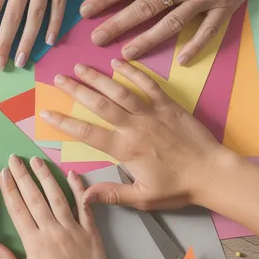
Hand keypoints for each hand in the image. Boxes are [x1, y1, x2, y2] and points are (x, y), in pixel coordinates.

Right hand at [0, 155, 124, 258]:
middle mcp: (53, 231)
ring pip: (57, 196)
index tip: (3, 173)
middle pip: (35, 197)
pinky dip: (78, 188)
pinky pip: (84, 205)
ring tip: (37, 160)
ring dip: (46, 176)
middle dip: (23, 176)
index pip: (18, 210)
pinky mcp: (91, 232)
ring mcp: (73, 229)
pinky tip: (72, 174)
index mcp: (34, 244)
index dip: (9, 189)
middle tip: (15, 158)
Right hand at [40, 59, 240, 210]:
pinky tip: (117, 62)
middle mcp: (134, 126)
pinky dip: (132, 71)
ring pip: (119, 89)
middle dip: (76, 90)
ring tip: (80, 67)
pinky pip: (147, 83)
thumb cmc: (178, 188)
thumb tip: (82, 195)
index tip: (46, 113)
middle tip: (58, 78)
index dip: (64, 122)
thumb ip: (111, 194)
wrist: (212, 173)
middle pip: (99, 104)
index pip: (87, 133)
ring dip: (98, 77)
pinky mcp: (168, 105)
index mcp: (125, 149)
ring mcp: (152, 113)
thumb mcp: (142, 197)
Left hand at [81, 0, 258, 63]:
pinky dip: (196, 46)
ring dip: (147, 41)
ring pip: (171, 25)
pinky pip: (208, 31)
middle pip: (144, 9)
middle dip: (118, 25)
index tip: (86, 10)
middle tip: (97, 40)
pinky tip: (182, 59)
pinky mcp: (224, 6)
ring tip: (127, 54)